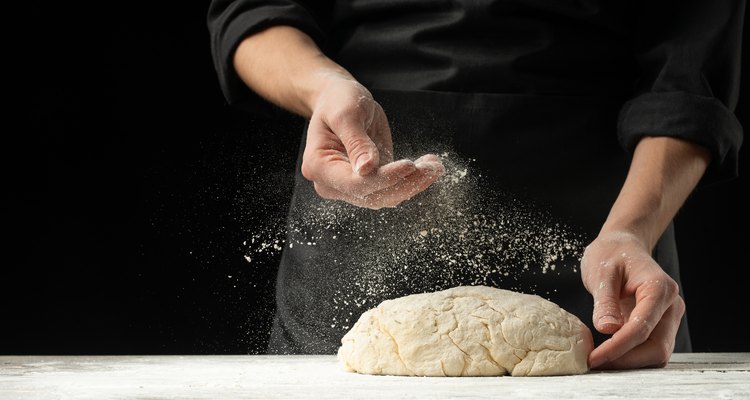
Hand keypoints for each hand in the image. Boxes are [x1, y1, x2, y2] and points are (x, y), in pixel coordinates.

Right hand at [301, 74, 444, 208]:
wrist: (337, 100)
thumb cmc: (338, 101)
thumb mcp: (346, 113)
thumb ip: (356, 142)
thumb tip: (367, 169)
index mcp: (318, 166)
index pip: (355, 183)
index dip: (384, 178)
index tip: (410, 164)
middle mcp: (331, 183)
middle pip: (372, 196)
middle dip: (405, 183)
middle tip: (433, 166)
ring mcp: (348, 187)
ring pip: (385, 197)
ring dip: (413, 184)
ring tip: (434, 166)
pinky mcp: (367, 183)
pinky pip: (391, 189)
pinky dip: (411, 181)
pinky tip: (428, 167)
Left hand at [580, 231, 684, 369]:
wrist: (622, 245)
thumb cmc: (611, 253)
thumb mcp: (602, 272)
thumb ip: (605, 301)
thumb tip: (608, 330)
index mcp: (659, 288)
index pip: (642, 328)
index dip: (618, 347)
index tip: (595, 358)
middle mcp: (671, 305)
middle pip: (657, 348)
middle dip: (626, 360)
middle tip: (594, 362)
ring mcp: (668, 317)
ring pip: (656, 352)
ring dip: (629, 361)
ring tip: (599, 359)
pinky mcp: (660, 324)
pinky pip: (650, 347)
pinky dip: (631, 355)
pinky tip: (609, 353)